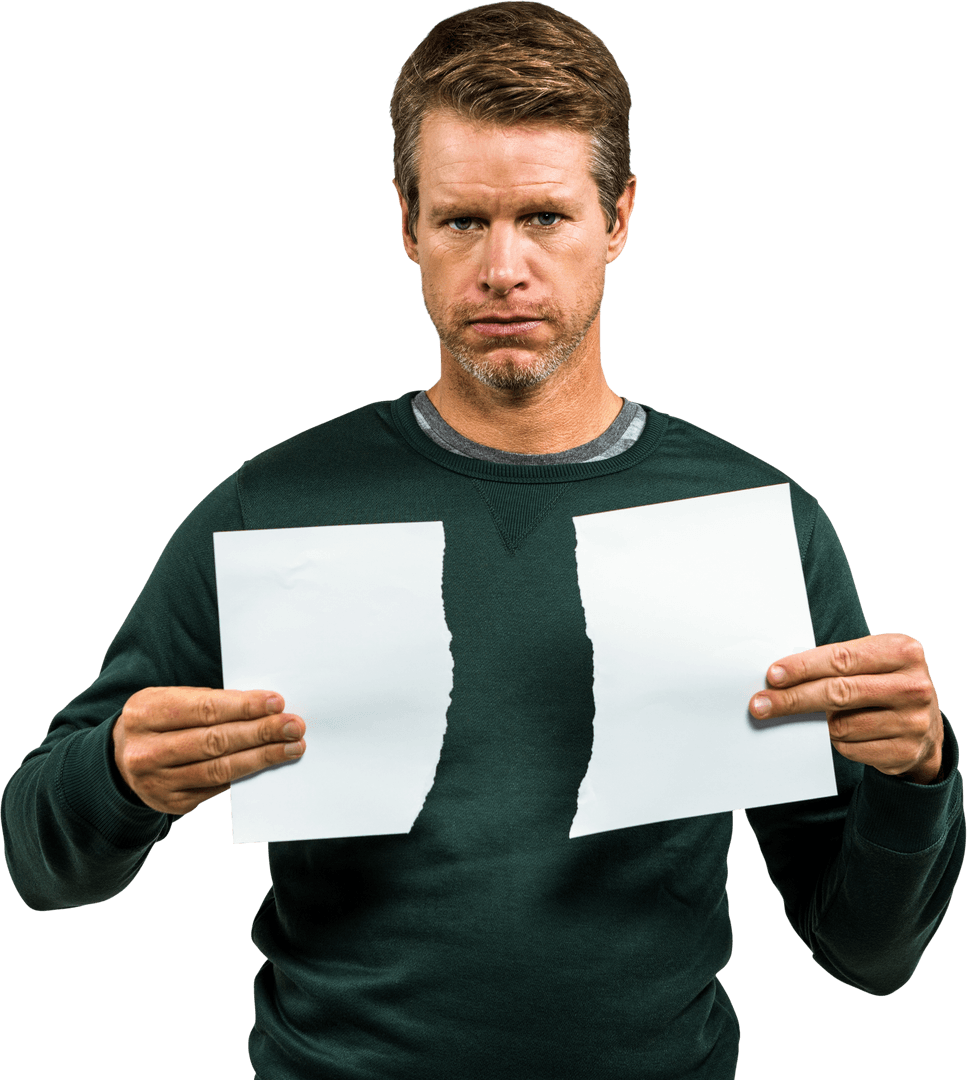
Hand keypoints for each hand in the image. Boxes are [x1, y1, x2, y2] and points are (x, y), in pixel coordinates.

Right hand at [113, 687, 305, 813]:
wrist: (120, 760)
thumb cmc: (158, 721)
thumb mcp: (169, 700)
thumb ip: (208, 703)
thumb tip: (263, 708)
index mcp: (145, 713)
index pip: (204, 709)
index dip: (243, 707)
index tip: (277, 703)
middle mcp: (146, 750)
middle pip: (214, 741)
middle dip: (260, 733)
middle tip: (294, 727)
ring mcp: (155, 781)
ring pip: (218, 770)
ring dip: (262, 758)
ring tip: (292, 748)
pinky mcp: (170, 803)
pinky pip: (215, 788)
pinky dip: (245, 776)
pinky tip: (267, 765)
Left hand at [750, 633, 943, 783]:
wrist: (925, 727)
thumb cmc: (883, 684)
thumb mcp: (871, 662)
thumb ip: (836, 663)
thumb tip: (780, 676)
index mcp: (902, 651)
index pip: (841, 658)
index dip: (802, 667)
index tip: (772, 675)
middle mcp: (913, 685)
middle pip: (838, 692)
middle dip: (793, 698)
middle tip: (761, 704)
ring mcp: (914, 721)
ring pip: (841, 725)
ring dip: (820, 723)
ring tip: (823, 716)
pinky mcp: (906, 752)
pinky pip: (851, 748)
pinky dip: (838, 742)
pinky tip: (843, 734)